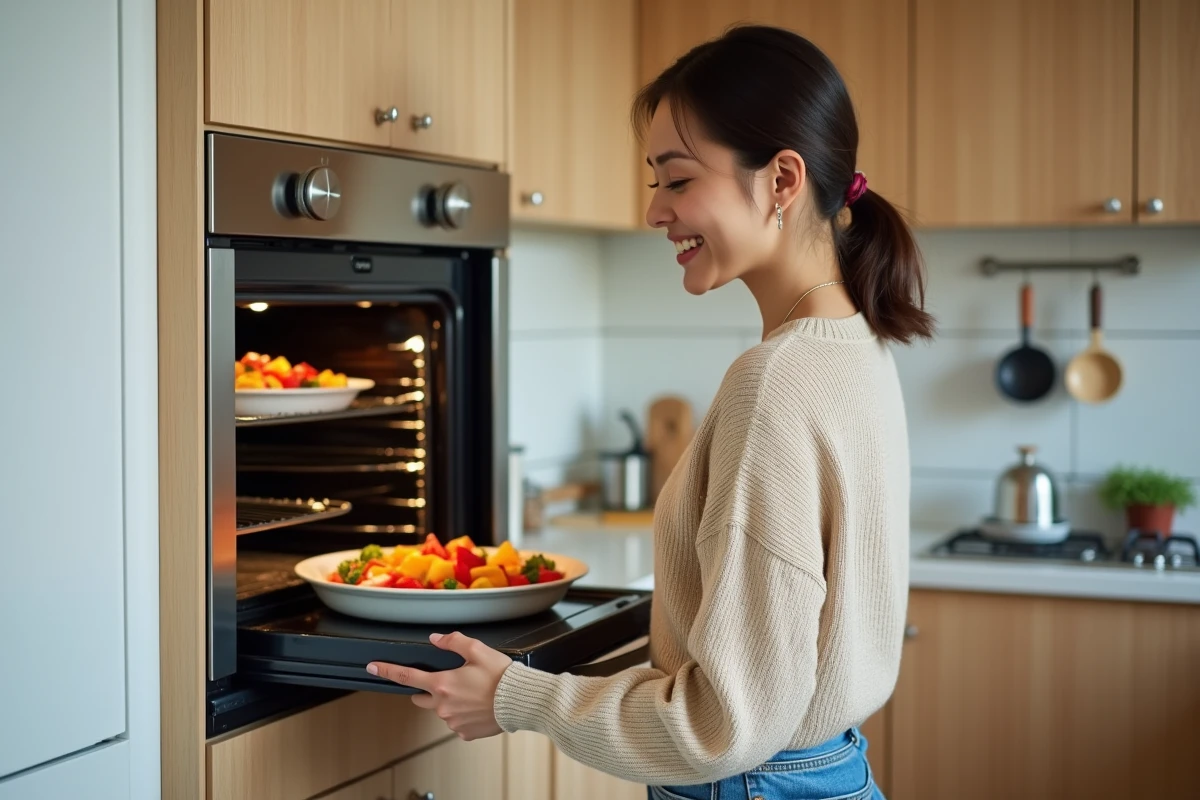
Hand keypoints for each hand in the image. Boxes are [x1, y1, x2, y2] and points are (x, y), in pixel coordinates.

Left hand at [367, 632, 511, 739]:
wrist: (520, 701)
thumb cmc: (501, 676)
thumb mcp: (478, 650)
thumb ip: (453, 642)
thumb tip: (436, 639)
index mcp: (442, 684)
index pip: (406, 676)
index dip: (387, 670)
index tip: (373, 667)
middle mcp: (442, 706)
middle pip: (421, 698)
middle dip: (427, 690)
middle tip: (448, 682)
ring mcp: (452, 722)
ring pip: (441, 710)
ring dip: (450, 702)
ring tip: (473, 693)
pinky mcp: (464, 733)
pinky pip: (457, 722)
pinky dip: (463, 714)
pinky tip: (478, 706)